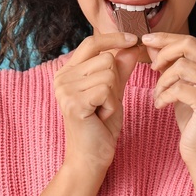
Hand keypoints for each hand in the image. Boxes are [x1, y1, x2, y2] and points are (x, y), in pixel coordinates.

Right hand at [55, 32, 142, 169]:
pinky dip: (112, 105)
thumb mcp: (113, 92)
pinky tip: (101, 117)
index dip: (113, 38)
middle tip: (105, 103)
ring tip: (102, 111)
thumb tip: (132, 46)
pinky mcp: (73, 102)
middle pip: (105, 58)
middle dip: (115, 81)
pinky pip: (106, 90)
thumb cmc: (100, 126)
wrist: (91, 157)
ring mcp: (65, 89)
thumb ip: (120, 69)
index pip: (91, 43)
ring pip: (108, 74)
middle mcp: (62, 78)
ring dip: (114, 96)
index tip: (133, 39)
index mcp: (68, 72)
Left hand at [142, 33, 195, 162]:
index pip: (191, 41)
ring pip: (180, 67)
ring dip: (162, 81)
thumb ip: (169, 63)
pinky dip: (163, 96)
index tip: (145, 39)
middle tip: (151, 68)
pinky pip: (177, 88)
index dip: (166, 38)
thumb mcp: (179, 84)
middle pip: (188, 46)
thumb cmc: (192, 117)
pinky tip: (160, 105)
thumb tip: (151, 42)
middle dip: (163, 53)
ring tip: (159, 95)